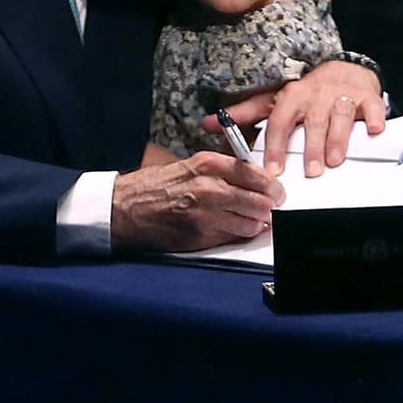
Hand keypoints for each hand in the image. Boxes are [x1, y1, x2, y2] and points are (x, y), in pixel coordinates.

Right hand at [110, 152, 284, 251]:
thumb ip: (223, 170)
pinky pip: (233, 238)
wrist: (125, 207)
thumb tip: (257, 179)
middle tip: (272, 208)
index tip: (277, 191)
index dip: (273, 186)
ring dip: (257, 224)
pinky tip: (234, 228)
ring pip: (252, 224)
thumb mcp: (191, 165)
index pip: (257, 175)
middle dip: (271, 207)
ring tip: (254, 220)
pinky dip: (238, 235)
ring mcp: (205, 215)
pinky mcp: (200, 237)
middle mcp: (210, 188)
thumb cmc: (157, 185)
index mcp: (209, 164)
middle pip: (260, 202)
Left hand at [212, 61, 384, 177]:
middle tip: (311, 172)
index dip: (275, 145)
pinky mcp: (367, 96)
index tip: (272, 170)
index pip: (280, 120)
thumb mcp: (274, 99)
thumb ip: (245, 113)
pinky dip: (375, 118)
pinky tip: (375, 130)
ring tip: (336, 161)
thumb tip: (208, 123)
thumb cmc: (306, 91)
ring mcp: (343, 94)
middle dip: (311, 146)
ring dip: (339, 138)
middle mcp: (316, 94)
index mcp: (292, 96)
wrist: (343, 68)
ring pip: (341, 115)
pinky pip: (373, 107)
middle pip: (312, 121)